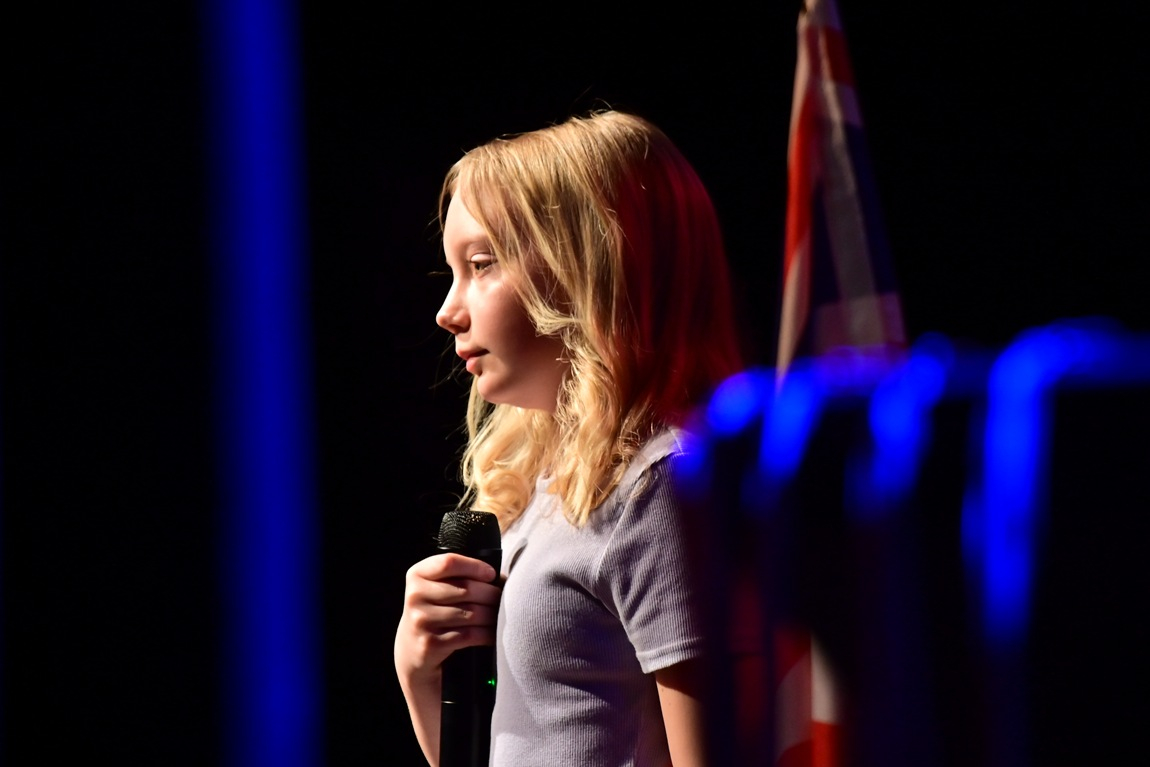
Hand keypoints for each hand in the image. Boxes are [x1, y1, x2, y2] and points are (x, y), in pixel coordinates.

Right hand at [396, 552, 501, 676]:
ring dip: (491, 615)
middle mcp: (416, 595)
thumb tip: (497, 577)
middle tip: (501, 598)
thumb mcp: (434, 587)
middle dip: (491, 594)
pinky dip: (486, 634)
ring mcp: (421, 620)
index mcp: (417, 575)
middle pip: (466, 589)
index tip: (491, 574)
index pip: (449, 563)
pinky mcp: (431, 643)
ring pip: (471, 613)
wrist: (412, 649)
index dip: (475, 566)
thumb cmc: (433, 611)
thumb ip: (456, 576)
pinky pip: (469, 635)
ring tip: (499, 615)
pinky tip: (492, 633)